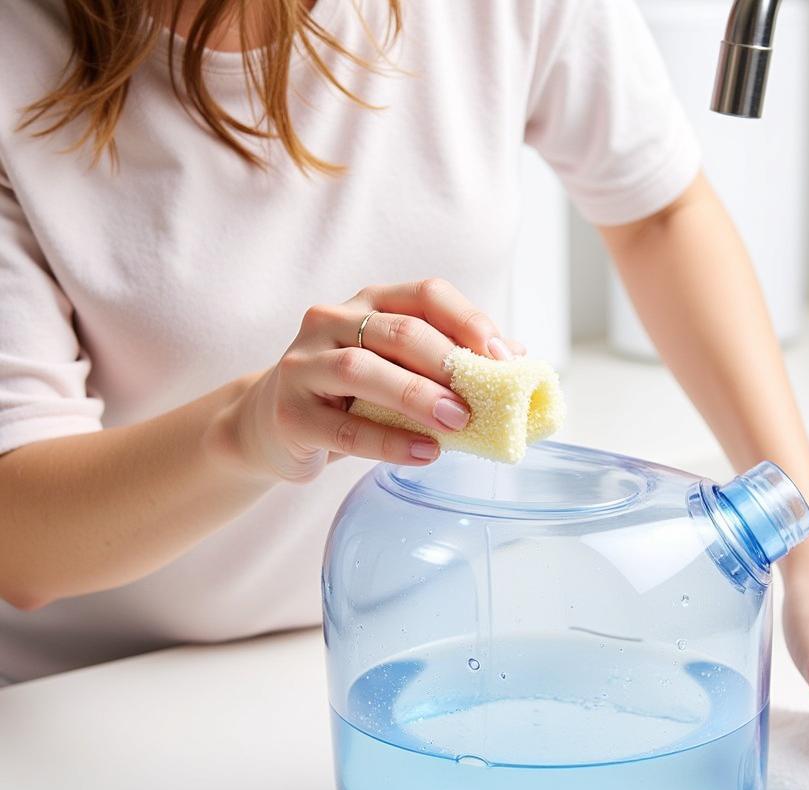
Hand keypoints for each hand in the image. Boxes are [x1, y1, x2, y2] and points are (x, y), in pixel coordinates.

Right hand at [215, 279, 522, 481]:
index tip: (504, 357)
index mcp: (369, 302)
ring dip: (416, 397)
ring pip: (362, 370)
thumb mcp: (397, 369)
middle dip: (445, 363)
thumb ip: (445, 364)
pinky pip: (342, 428)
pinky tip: (423, 454)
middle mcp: (331, 322)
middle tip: (481, 398)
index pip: (425, 295)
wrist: (269, 423)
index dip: (469, 321)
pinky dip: (387, 442)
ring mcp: (304, 365)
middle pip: (397, 331)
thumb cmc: (350, 396)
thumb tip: (518, 366)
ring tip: (457, 424)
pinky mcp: (290, 414)